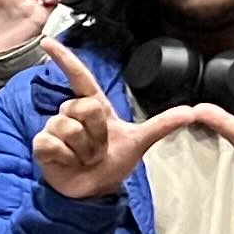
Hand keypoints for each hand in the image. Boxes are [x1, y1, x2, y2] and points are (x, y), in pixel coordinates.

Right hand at [27, 42, 200, 201]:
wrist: (95, 191)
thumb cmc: (112, 163)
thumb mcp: (139, 142)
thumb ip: (162, 125)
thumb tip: (190, 111)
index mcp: (93, 106)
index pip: (79, 77)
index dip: (64, 58)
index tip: (47, 41)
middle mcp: (71, 112)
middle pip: (85, 107)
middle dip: (97, 134)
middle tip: (99, 150)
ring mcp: (54, 128)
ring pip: (70, 128)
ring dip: (84, 150)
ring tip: (85, 158)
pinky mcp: (42, 145)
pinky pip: (54, 143)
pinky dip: (67, 157)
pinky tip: (69, 162)